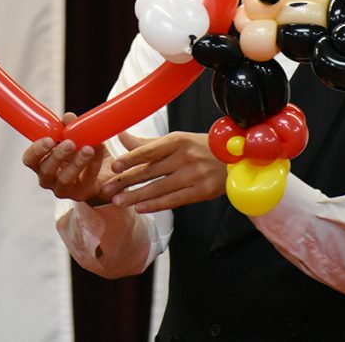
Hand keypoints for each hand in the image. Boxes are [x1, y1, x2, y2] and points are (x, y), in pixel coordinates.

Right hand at [22, 113, 113, 203]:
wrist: (100, 170)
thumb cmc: (77, 151)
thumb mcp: (72, 137)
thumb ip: (68, 127)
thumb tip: (68, 118)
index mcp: (40, 162)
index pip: (30, 159)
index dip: (36, 150)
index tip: (49, 140)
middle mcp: (47, 178)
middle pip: (47, 170)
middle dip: (58, 155)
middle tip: (69, 143)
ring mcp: (63, 189)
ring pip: (65, 178)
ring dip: (77, 162)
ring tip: (88, 149)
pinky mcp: (81, 193)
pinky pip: (87, 179)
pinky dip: (94, 164)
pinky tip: (99, 150)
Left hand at [102, 131, 225, 212]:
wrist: (237, 159)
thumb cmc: (201, 148)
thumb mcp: (177, 140)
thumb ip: (147, 143)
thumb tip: (120, 136)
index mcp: (178, 140)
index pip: (150, 151)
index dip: (131, 158)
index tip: (114, 166)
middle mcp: (186, 157)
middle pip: (151, 171)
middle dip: (126, 181)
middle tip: (107, 189)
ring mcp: (195, 175)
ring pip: (160, 188)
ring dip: (136, 196)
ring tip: (118, 202)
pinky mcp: (203, 192)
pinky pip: (174, 200)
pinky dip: (156, 205)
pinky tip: (140, 208)